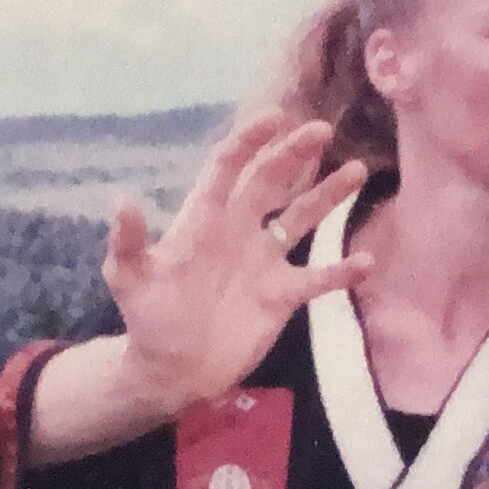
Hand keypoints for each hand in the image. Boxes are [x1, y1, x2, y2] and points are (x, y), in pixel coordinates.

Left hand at [101, 107, 374, 411]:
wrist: (173, 370)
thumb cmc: (148, 319)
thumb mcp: (130, 281)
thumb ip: (129, 243)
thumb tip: (121, 200)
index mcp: (204, 220)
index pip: (228, 169)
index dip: (249, 142)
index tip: (274, 118)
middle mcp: (239, 231)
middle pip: (271, 181)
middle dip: (294, 154)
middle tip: (321, 130)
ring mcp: (264, 262)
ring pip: (302, 218)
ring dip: (329, 195)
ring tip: (357, 171)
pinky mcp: (283, 295)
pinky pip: (319, 277)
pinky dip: (342, 271)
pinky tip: (367, 262)